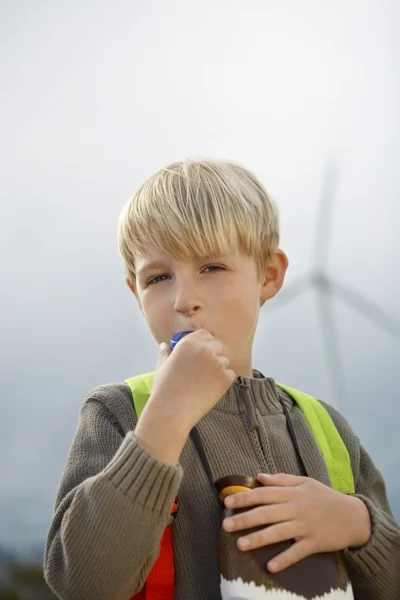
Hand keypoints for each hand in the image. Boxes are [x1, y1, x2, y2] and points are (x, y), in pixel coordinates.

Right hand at [148, 329, 235, 430]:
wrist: (172, 411)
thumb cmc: (164, 389)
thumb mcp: (161, 367)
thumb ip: (166, 353)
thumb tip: (165, 345)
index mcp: (188, 343)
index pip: (205, 334)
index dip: (205, 342)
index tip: (202, 351)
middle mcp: (205, 349)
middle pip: (218, 345)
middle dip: (214, 354)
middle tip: (205, 369)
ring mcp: (217, 363)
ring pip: (225, 360)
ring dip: (219, 368)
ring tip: (204, 382)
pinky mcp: (225, 378)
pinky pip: (230, 374)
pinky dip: (224, 380)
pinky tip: (210, 389)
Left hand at [222, 473, 371, 572]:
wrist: (354, 516)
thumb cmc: (326, 498)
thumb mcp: (305, 482)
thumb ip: (282, 479)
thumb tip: (259, 476)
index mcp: (292, 492)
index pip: (264, 493)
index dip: (245, 497)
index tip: (227, 502)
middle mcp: (296, 508)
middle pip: (266, 513)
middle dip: (244, 518)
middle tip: (225, 525)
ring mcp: (305, 526)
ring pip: (278, 532)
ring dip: (258, 538)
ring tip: (240, 544)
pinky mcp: (315, 542)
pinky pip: (297, 552)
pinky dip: (285, 559)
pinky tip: (271, 566)